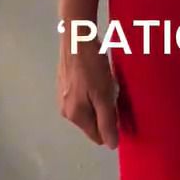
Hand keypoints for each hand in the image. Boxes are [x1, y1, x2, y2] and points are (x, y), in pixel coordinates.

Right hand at [57, 33, 118, 149]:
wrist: (76, 34)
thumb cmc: (91, 64)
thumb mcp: (104, 94)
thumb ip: (107, 121)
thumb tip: (111, 145)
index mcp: (75, 115)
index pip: (97, 136)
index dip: (111, 125)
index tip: (117, 106)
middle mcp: (65, 110)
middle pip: (93, 121)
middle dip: (105, 109)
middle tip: (111, 89)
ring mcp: (63, 95)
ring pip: (89, 107)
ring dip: (99, 97)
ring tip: (104, 78)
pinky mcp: (64, 82)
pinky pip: (84, 95)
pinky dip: (92, 88)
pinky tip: (96, 72)